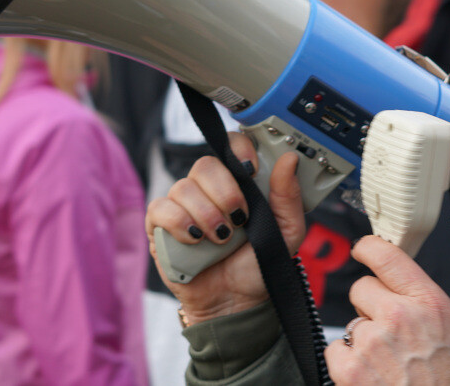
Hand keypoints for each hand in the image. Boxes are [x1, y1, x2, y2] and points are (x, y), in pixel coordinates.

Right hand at [145, 132, 304, 324]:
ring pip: (184, 187)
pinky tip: (195, 241)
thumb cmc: (259, 264)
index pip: (232, 146)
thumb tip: (289, 159)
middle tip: (240, 218)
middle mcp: (208, 189)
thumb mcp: (287, 232)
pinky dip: (179, 223)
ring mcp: (183, 206)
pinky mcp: (160, 226)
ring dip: (206, 214)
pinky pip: (160, 208)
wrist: (236, 303)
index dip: (239, 149)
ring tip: (221, 239)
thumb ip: (289, 196)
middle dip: (225, 192)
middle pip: (206, 164)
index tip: (251, 169)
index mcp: (239, 182)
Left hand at [324, 236, 449, 384]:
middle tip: (388, 332)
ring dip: (361, 339)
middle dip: (369, 306)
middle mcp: (399, 315)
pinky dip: (347, 362)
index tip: (362, 248)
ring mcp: (371, 342)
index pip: (387, 255)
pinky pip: (336, 349)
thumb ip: (421, 298)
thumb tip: (393, 279)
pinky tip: (371, 375)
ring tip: (386, 362)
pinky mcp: (349, 369)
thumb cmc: (448, 379)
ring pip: (350, 322)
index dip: (369, 247)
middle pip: (361, 287)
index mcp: (428, 301)